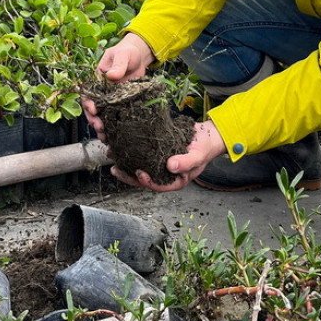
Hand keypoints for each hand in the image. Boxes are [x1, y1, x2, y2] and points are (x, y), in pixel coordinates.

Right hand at [83, 33, 156, 139]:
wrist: (139, 58)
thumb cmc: (128, 53)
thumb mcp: (123, 55)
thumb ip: (118, 65)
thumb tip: (111, 76)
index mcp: (97, 80)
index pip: (88, 93)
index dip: (88, 103)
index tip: (93, 109)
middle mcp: (101, 92)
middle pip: (92, 108)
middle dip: (93, 119)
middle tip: (99, 126)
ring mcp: (110, 100)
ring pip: (101, 116)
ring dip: (100, 127)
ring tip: (104, 136)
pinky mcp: (120, 105)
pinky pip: (114, 118)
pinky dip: (112, 128)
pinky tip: (113, 137)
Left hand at [109, 120, 226, 191]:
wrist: (207, 134)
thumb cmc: (205, 148)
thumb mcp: (198, 156)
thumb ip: (186, 163)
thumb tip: (170, 166)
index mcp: (175, 180)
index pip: (158, 185)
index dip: (146, 181)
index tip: (139, 173)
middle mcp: (164, 173)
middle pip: (144, 178)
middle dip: (128, 175)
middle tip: (115, 169)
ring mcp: (159, 162)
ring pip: (140, 165)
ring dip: (126, 162)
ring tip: (113, 155)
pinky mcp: (156, 150)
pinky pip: (142, 152)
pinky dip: (131, 149)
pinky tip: (120, 143)